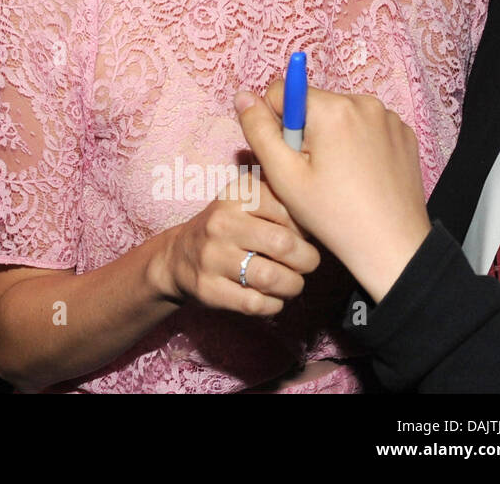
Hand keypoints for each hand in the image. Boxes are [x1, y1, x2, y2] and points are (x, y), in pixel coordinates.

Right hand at [154, 177, 320, 316]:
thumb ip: (280, 200)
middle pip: (283, 245)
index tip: (302, 235)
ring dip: (293, 286)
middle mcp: (221, 222)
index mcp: (235, 195)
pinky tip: (272, 298)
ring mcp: (212, 256)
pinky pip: (256, 303)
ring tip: (293, 283)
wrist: (178, 256)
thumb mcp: (245, 200)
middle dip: (307, 260)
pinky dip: (274, 305)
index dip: (305, 226)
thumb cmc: (227, 228)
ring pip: (271, 277)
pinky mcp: (209, 288)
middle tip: (307, 263)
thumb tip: (320, 223)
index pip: (288, 208)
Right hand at [235, 81, 431, 302]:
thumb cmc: (334, 214)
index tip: (292, 158)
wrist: (393, 247)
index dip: (277, 125)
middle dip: (306, 131)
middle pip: (313, 104)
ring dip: (331, 136)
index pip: (283, 92)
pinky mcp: (405, 132)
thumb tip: (242, 95)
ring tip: (340, 176)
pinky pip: (366, 125)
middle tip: (314, 173)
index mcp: (332, 108)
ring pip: (339, 114)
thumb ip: (258, 129)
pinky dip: (358, 142)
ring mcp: (388, 117)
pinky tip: (361, 174)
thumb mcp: (283, 175)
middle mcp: (364, 101)